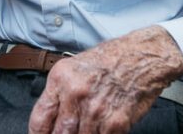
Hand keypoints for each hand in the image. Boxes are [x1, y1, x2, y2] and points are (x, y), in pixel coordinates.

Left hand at [28, 27, 182, 133]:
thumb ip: (59, 94)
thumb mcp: (74, 68)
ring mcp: (96, 109)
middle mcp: (76, 94)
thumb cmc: (109, 60)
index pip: (40, 119)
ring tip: (89, 125)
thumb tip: (50, 122)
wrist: (142, 56)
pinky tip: (103, 126)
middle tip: (69, 132)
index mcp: (61, 79)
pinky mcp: (116, 122)